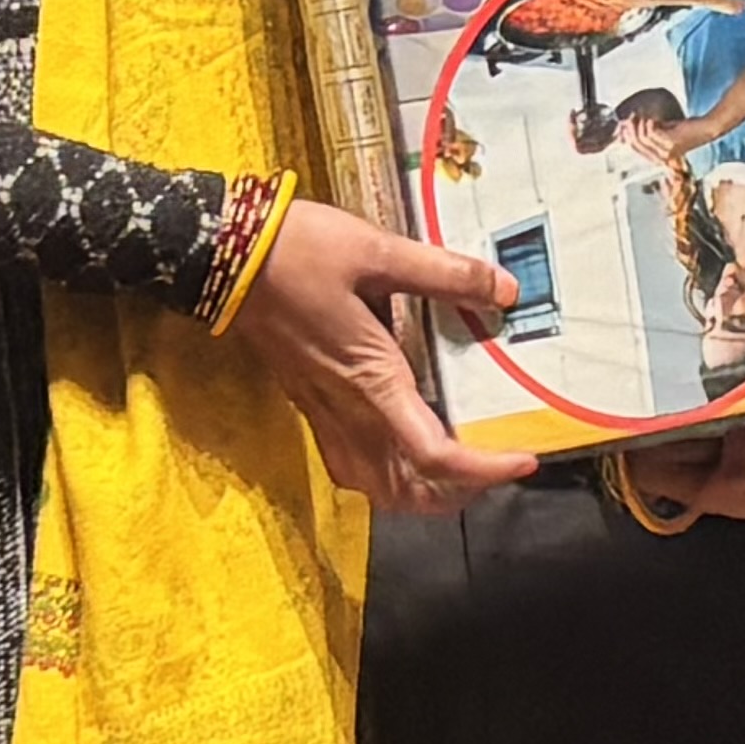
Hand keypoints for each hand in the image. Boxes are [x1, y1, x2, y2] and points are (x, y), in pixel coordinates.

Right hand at [235, 200, 533, 514]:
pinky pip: (350, 465)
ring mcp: (322, 412)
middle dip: (459, 493)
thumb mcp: (377, 249)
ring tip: (464, 467)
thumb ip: (443, 273)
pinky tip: (405, 451)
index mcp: (371, 378)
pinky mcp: (307, 403)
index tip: (523, 460)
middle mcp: (346, 409)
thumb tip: (504, 290)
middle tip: (499, 465)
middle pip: (406, 489)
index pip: (433, 454)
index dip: (483, 469)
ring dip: (423, 492)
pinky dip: (387, 477)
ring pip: (375, 487)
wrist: (221, 255)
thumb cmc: (298, 252)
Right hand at [619, 114, 687, 169]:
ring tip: (643, 116)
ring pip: (643, 138)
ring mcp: (666, 151)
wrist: (706, 129)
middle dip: (631, 129)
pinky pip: (651, 133)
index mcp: (659, 157)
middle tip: (631, 117)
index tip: (625, 123)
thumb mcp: (665, 130)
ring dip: (640, 125)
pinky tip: (651, 119)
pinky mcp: (671, 142)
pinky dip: (648, 124)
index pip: (636, 148)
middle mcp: (661, 157)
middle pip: (637, 144)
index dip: (628, 135)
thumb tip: (632, 123)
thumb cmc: (687, 129)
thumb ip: (651, 130)